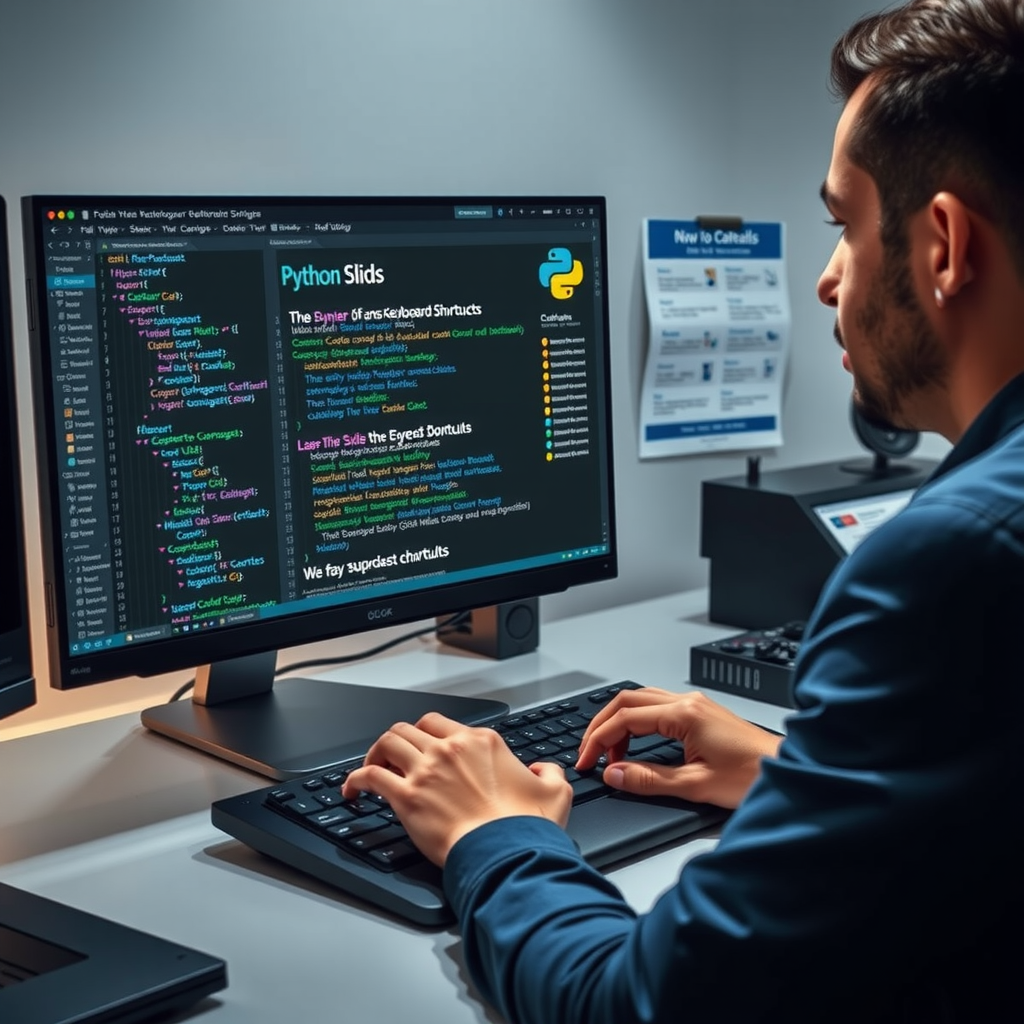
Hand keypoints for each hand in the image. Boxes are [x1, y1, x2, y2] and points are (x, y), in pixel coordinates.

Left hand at [341, 714, 572, 866]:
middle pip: (411, 727)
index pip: (443, 722)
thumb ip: (549, 773)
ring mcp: (427, 770)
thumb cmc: (526, 828)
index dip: (429, 733)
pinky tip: (352, 790)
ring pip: (388, 742)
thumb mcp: (555, 791)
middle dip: (400, 739)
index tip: (425, 747)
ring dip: (376, 752)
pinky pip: (370, 776)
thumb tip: (543, 770)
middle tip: (395, 756)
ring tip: (371, 766)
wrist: (507, 853)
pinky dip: (355, 779)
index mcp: (481, 742)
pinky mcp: (407, 797)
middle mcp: (451, 749)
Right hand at [576, 688, 780, 808]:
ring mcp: (695, 704)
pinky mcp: (701, 712)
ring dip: (619, 723)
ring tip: (610, 754)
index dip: (599, 740)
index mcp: (684, 714)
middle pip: (627, 701)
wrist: (790, 772)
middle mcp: (688, 702)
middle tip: (588, 753)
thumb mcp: (696, 785)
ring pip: (641, 701)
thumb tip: (615, 774)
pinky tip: (635, 745)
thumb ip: (649, 780)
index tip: (587, 761)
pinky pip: (657, 708)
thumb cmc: (754, 776)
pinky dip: (637, 724)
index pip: (625, 718)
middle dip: (602, 727)